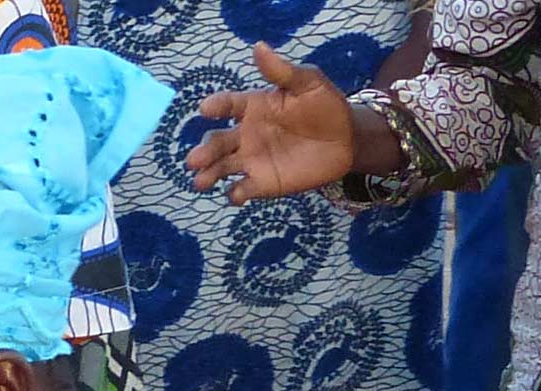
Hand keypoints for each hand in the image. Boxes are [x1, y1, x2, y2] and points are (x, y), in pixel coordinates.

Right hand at [183, 44, 370, 201]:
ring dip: (208, 174)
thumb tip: (259, 46)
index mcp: (252, 106)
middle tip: (193, 160)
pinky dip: (236, 193)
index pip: (227, 105)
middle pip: (216, 142)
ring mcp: (252, 159)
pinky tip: (237, 193)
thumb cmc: (325, 106)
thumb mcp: (308, 83)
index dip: (215, 106)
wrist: (347, 140)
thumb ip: (282, 71)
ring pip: (221, 167)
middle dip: (204, 151)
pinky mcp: (264, 182)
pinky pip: (243, 189)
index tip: (206, 110)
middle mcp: (245, 134)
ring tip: (200, 182)